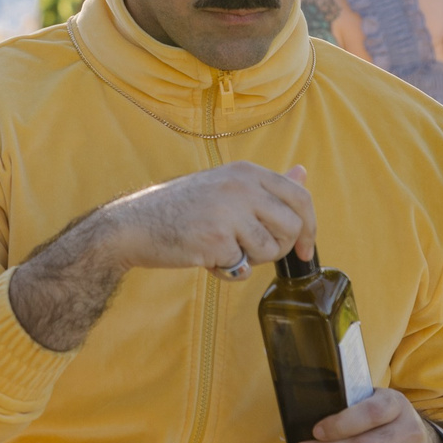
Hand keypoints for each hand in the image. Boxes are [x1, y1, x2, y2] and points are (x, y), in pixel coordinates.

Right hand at [105, 162, 315, 280]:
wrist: (132, 225)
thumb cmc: (179, 208)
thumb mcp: (224, 186)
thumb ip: (264, 185)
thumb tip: (302, 173)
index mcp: (245, 171)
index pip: (299, 197)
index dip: (310, 227)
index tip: (305, 248)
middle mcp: (241, 187)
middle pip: (291, 226)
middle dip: (278, 248)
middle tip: (251, 252)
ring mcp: (229, 212)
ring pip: (270, 250)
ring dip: (251, 260)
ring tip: (224, 251)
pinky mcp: (216, 240)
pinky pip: (243, 267)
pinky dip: (227, 271)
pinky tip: (205, 258)